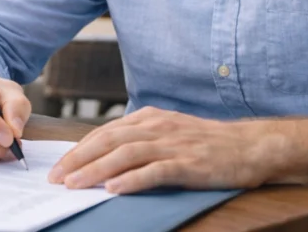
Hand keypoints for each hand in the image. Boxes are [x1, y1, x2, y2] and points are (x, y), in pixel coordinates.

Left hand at [48, 106, 281, 193]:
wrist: (251, 146)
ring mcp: (172, 144)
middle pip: (108, 141)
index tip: (57, 167)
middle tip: (56, 178)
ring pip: (125, 154)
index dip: (78, 150)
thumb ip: (139, 140)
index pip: (104, 133)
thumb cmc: (207, 143)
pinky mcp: (189, 163)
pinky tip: (114, 188)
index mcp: (148, 118)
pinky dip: (132, 179)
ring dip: (96, 169)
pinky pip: (155, 170)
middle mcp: (156, 127)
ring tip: (75, 184)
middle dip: (78, 160)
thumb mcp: (168, 132)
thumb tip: (104, 157)